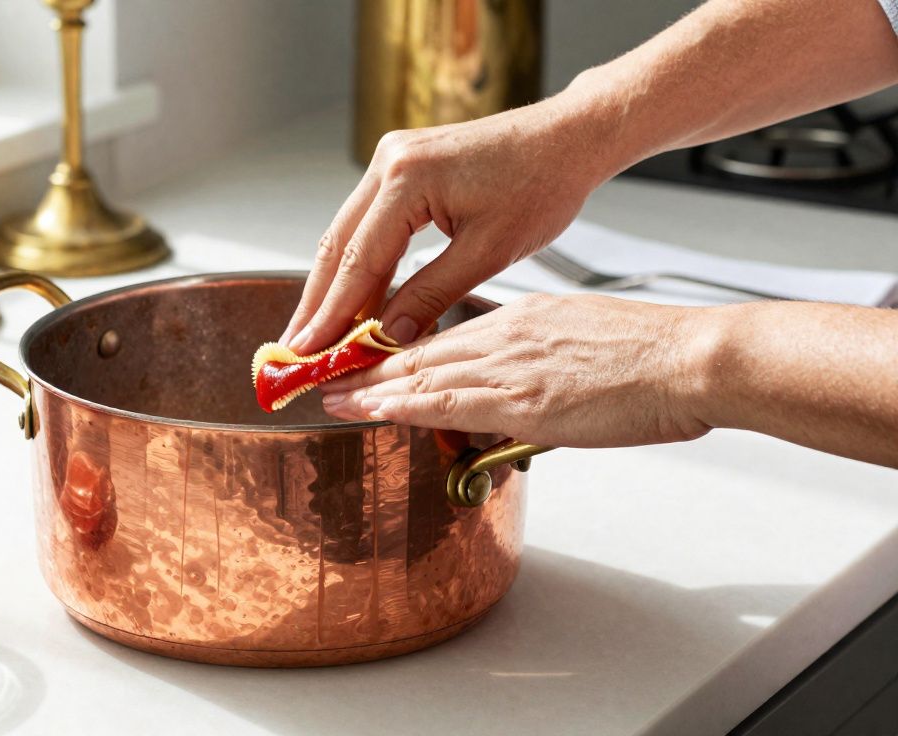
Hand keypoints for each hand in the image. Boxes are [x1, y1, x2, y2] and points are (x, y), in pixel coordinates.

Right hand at [281, 98, 610, 353]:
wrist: (568, 138)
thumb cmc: (542, 185)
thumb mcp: (487, 252)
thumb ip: (430, 296)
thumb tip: (388, 338)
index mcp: (407, 179)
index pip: (357, 261)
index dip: (331, 313)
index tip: (308, 353)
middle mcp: (388, 161)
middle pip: (336, 245)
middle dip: (316, 303)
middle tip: (296, 351)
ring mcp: (391, 158)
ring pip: (347, 234)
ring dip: (333, 285)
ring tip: (316, 333)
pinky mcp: (401, 165)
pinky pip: (369, 222)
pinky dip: (359, 262)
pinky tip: (353, 298)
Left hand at [319, 294, 714, 447]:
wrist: (692, 359)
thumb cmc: (655, 356)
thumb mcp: (586, 344)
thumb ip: (543, 364)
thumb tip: (526, 389)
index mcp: (522, 319)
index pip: (443, 336)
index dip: (398, 352)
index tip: (365, 360)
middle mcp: (506, 334)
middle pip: (420, 351)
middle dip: (366, 366)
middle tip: (323, 374)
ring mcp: (510, 365)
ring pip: (421, 373)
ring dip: (369, 387)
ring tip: (327, 394)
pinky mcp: (521, 397)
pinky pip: (445, 400)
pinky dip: (400, 404)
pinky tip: (370, 409)